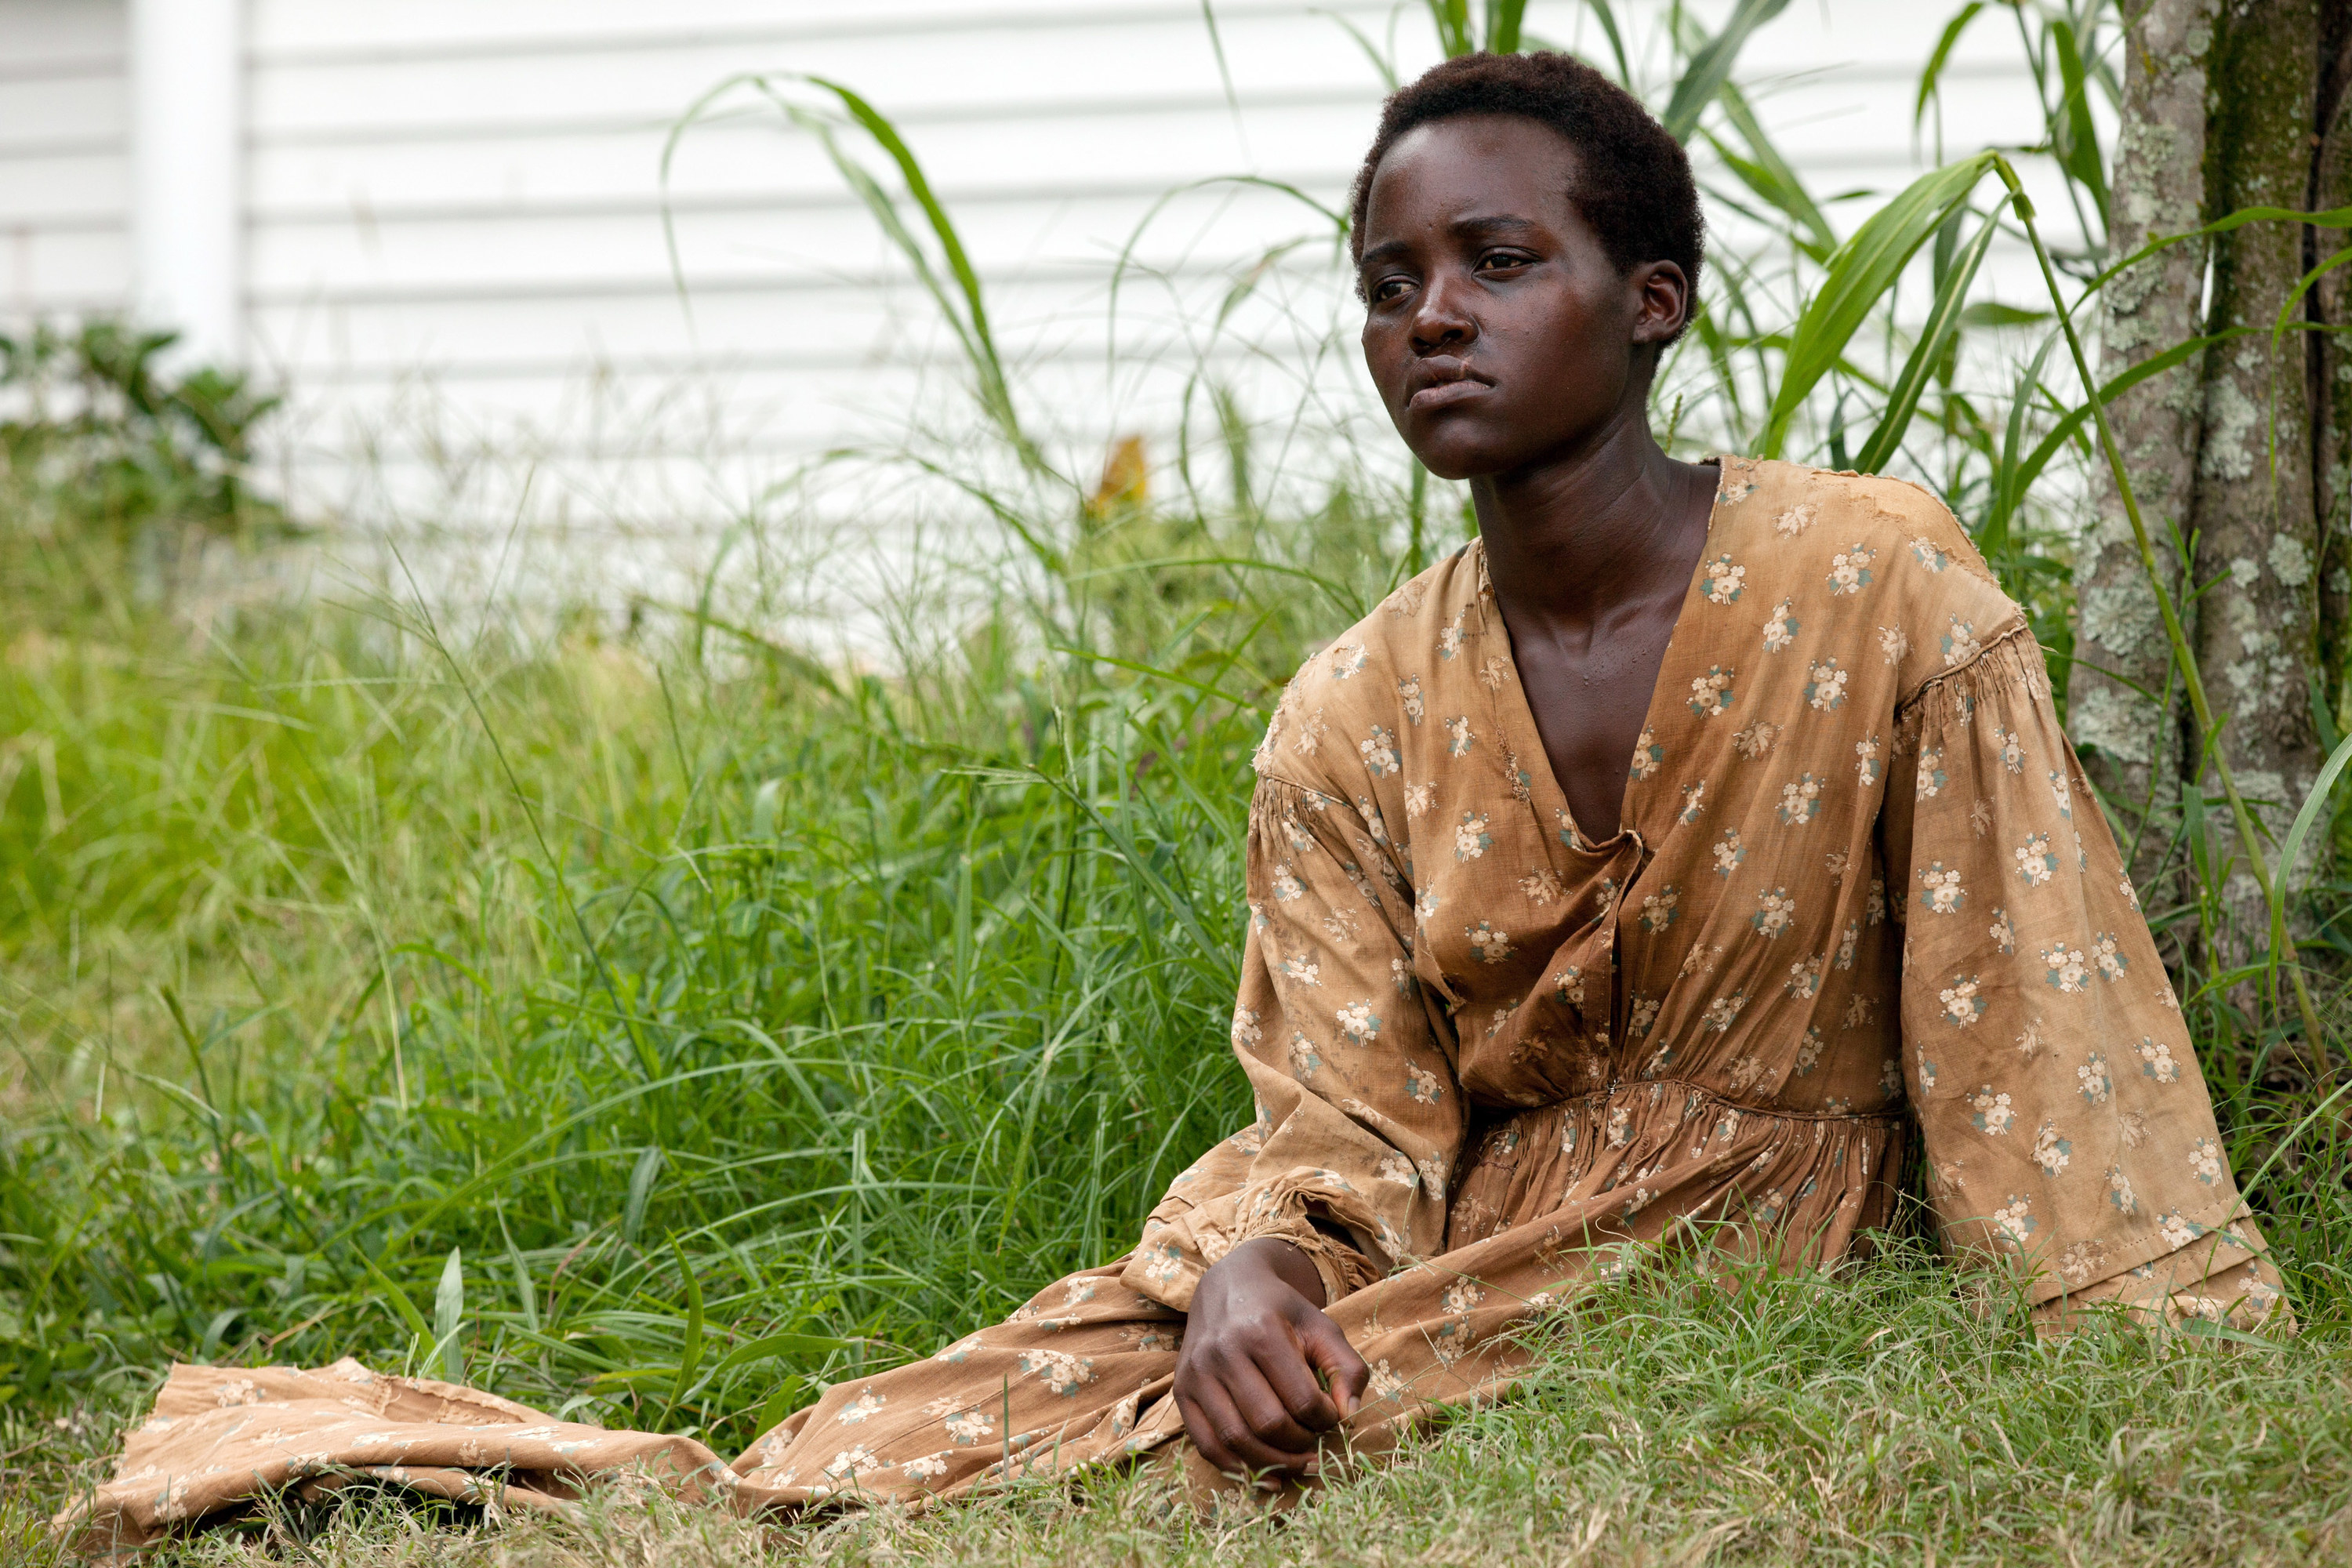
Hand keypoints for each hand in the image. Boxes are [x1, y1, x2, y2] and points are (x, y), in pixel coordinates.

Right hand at [1173, 1236, 1370, 1480]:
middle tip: (1314, 1443)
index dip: (1326, 1419)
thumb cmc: (1281, 1311)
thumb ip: (1347, 1367)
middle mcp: (1223, 1352)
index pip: (1302, 1399)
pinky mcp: (1182, 1390)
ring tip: (1296, 1462)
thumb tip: (1349, 1415)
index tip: (1332, 1417)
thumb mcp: (1322, 1327)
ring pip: (1235, 1439)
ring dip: (1272, 1463)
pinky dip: (1236, 1467)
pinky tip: (1265, 1474)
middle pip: (1268, 1423)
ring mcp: (1197, 1373)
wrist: (1228, 1286)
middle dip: (1300, 1444)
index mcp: (1262, 1332)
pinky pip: (1206, 1444)